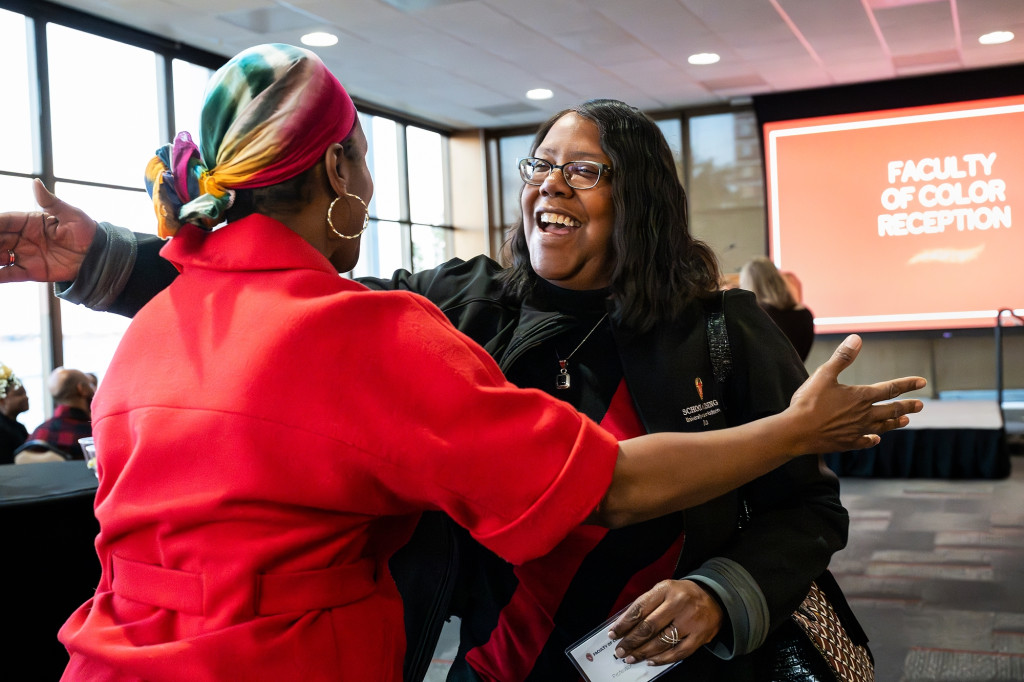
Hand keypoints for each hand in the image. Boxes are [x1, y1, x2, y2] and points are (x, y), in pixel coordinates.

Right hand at [0, 179, 97, 282]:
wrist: (98, 256)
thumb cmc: (86, 231)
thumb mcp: (71, 215)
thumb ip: (51, 201)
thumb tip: (35, 182)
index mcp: (30, 222)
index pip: (4, 221)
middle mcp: (23, 238)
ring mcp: (25, 255)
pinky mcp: (30, 271)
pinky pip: (9, 274)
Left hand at [607, 579, 721, 665]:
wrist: (714, 597)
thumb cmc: (682, 595)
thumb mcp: (663, 590)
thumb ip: (646, 604)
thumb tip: (624, 626)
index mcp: (666, 589)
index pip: (639, 608)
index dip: (624, 624)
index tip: (613, 634)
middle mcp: (678, 603)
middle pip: (649, 627)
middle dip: (631, 641)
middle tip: (620, 650)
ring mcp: (690, 621)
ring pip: (661, 642)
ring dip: (643, 652)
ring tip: (631, 657)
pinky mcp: (700, 636)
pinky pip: (678, 652)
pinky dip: (662, 659)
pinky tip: (650, 661)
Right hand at [789, 334, 925, 452]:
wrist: (796, 431)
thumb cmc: (809, 402)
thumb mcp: (824, 374)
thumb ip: (842, 357)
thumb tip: (857, 338)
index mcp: (860, 396)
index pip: (890, 389)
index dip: (907, 384)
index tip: (922, 382)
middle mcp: (864, 415)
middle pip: (892, 410)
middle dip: (907, 406)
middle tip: (920, 405)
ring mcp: (856, 431)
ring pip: (882, 426)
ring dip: (895, 422)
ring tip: (906, 420)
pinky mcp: (846, 443)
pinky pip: (865, 441)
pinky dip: (872, 439)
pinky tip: (875, 439)